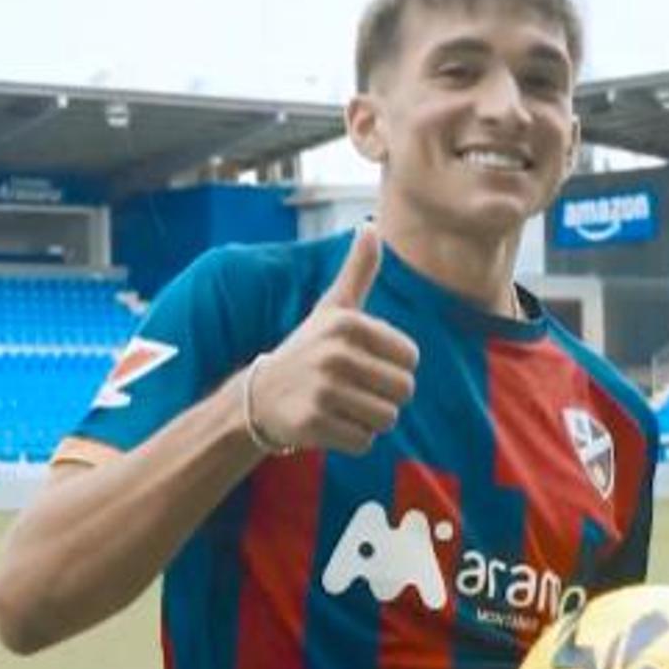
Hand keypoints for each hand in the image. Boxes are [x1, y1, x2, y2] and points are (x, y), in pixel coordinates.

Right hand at [249, 224, 418, 454]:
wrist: (258, 396)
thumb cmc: (307, 350)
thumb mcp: (332, 308)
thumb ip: (358, 271)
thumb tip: (371, 226)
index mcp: (348, 324)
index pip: (411, 358)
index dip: (393, 368)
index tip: (363, 365)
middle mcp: (335, 354)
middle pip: (404, 391)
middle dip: (384, 397)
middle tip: (353, 390)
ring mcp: (322, 390)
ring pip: (387, 420)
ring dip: (369, 420)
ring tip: (341, 406)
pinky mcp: (313, 424)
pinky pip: (364, 443)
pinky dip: (352, 440)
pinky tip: (329, 424)